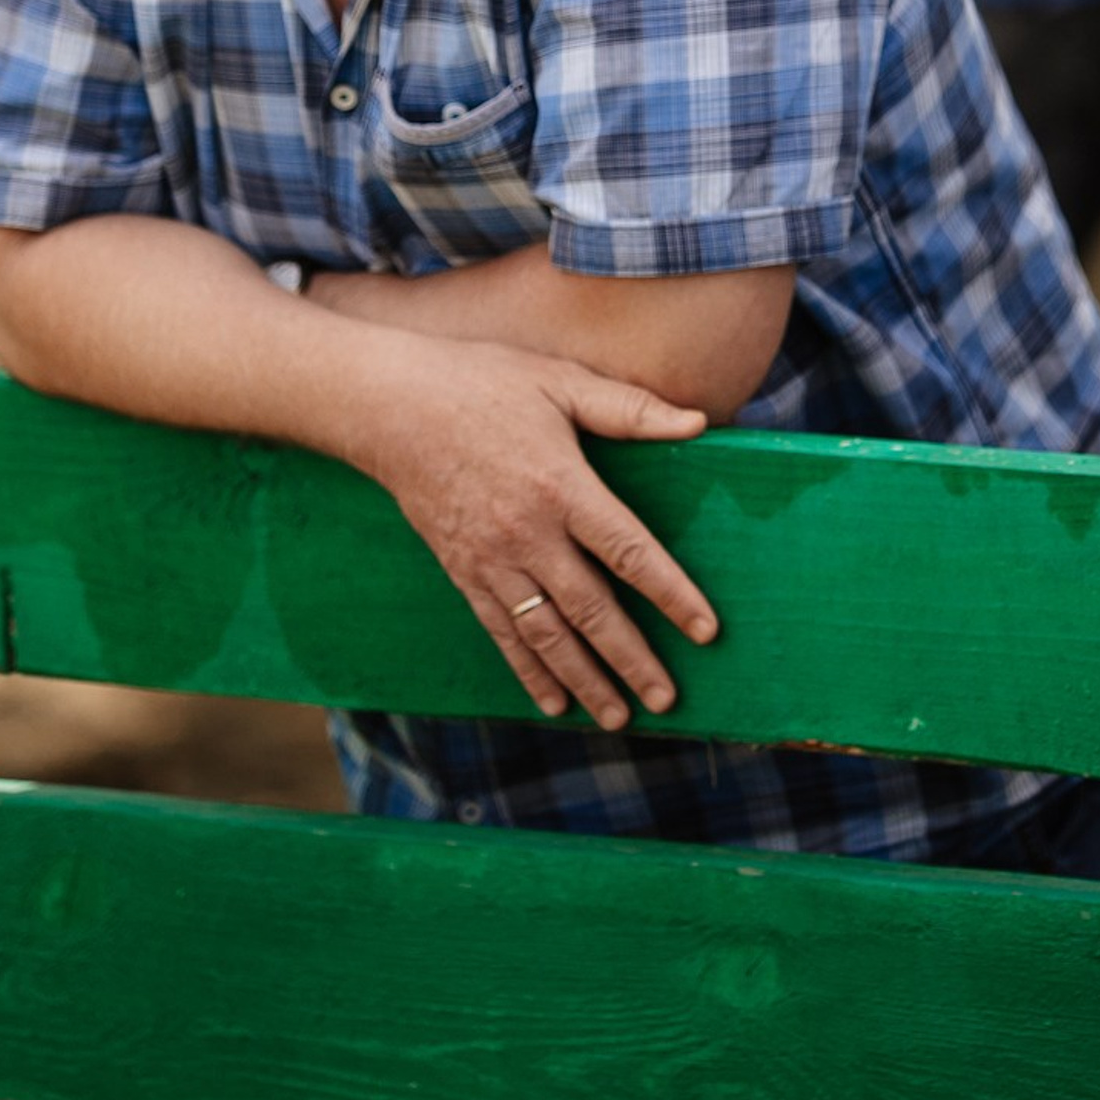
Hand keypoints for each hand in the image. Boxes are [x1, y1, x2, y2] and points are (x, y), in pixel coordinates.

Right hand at [353, 340, 717, 731]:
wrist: (394, 407)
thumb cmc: (486, 385)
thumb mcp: (562, 383)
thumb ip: (631, 410)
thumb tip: (699, 424)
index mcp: (562, 486)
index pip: (628, 552)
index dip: (671, 594)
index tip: (705, 630)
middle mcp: (528, 533)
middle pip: (591, 609)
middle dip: (633, 658)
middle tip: (670, 698)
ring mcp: (491, 559)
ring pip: (547, 634)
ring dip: (586, 679)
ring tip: (620, 716)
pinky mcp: (462, 572)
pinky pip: (501, 633)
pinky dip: (529, 672)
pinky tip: (554, 702)